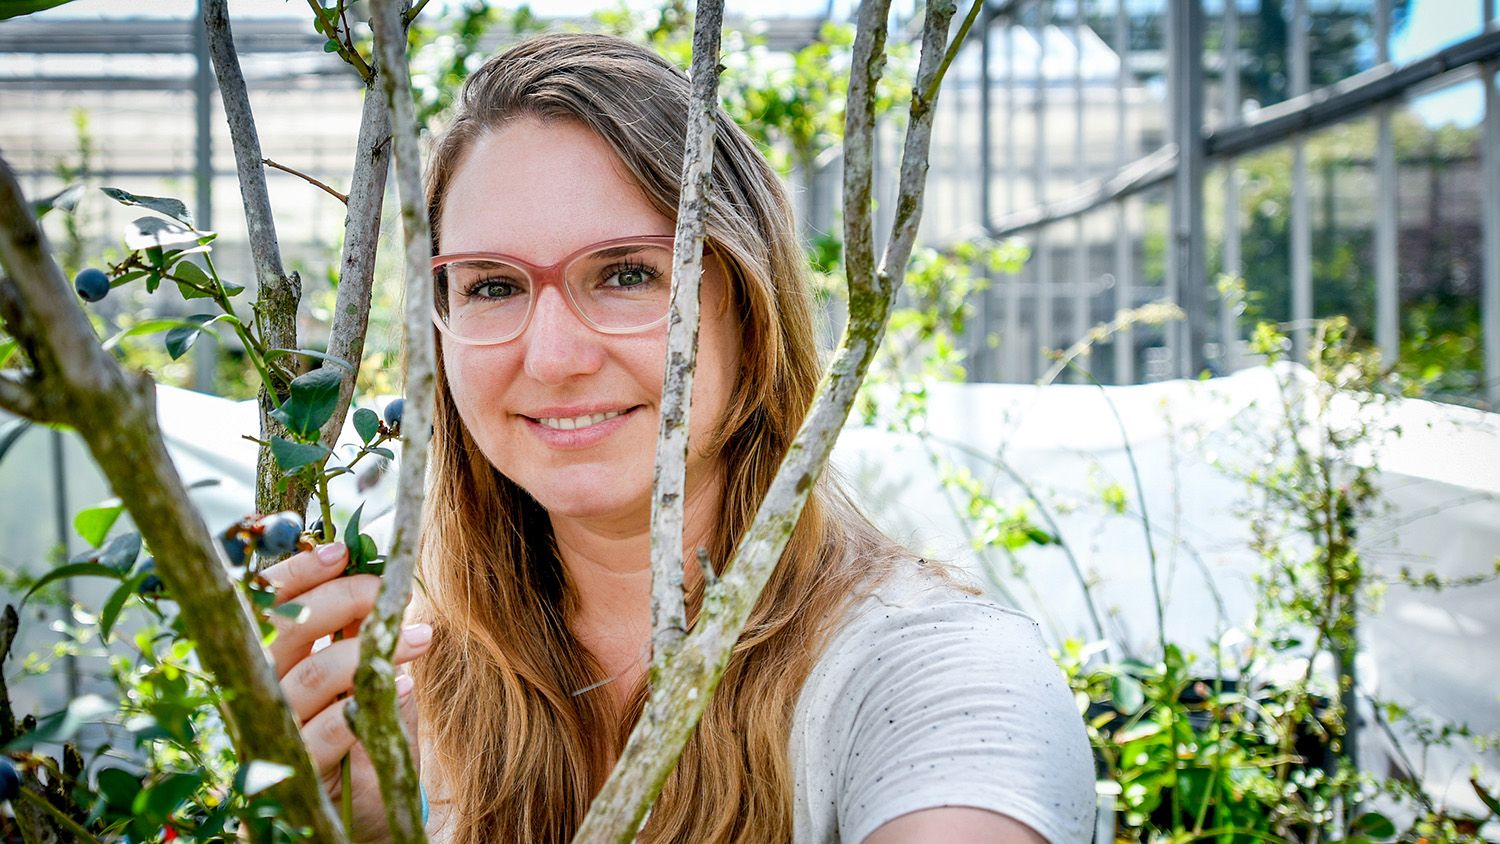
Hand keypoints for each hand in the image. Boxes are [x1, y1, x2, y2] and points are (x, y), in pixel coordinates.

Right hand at [261, 542, 431, 841]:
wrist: (363, 819)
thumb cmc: (366, 738)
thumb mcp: (371, 677)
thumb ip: (366, 633)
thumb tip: (383, 574)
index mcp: (272, 662)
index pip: (266, 606)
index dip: (298, 573)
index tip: (343, 550)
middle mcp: (261, 693)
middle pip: (283, 632)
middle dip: (340, 600)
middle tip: (389, 592)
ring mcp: (274, 735)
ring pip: (310, 676)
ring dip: (370, 649)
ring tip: (420, 638)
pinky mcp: (296, 775)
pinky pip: (323, 734)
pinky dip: (365, 705)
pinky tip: (402, 688)